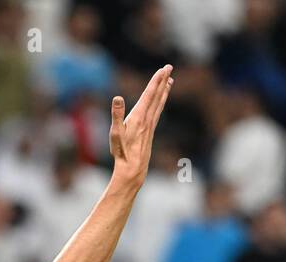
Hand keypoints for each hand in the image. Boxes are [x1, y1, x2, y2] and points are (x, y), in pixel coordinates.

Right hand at [109, 65, 174, 186]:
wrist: (133, 169)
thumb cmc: (122, 152)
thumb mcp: (115, 133)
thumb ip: (116, 114)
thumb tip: (117, 98)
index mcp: (139, 116)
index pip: (149, 94)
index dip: (156, 81)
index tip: (163, 69)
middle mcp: (147, 119)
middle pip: (157, 96)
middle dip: (163, 81)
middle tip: (169, 67)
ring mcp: (150, 125)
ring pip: (159, 103)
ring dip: (164, 90)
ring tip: (170, 80)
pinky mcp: (150, 131)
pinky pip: (158, 112)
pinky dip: (161, 102)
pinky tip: (161, 101)